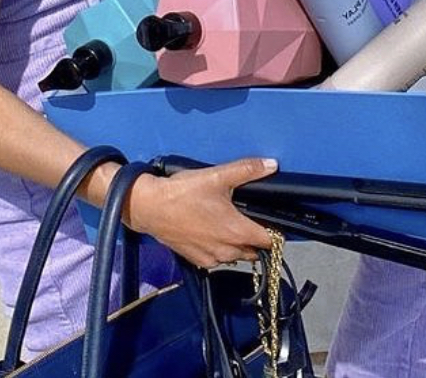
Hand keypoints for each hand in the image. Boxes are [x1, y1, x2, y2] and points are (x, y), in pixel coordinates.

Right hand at [123, 157, 278, 268]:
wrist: (150, 208)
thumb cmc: (184, 193)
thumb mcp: (217, 176)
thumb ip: (247, 169)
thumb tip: (271, 165)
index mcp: (237, 232)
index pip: (270, 241)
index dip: (275, 231)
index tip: (272, 220)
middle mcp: (228, 251)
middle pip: (254, 250)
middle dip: (256, 238)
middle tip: (248, 217)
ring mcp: (212, 259)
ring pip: (236, 256)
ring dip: (238, 244)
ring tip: (229, 223)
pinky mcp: (198, 261)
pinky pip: (219, 259)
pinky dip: (221, 249)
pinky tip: (212, 231)